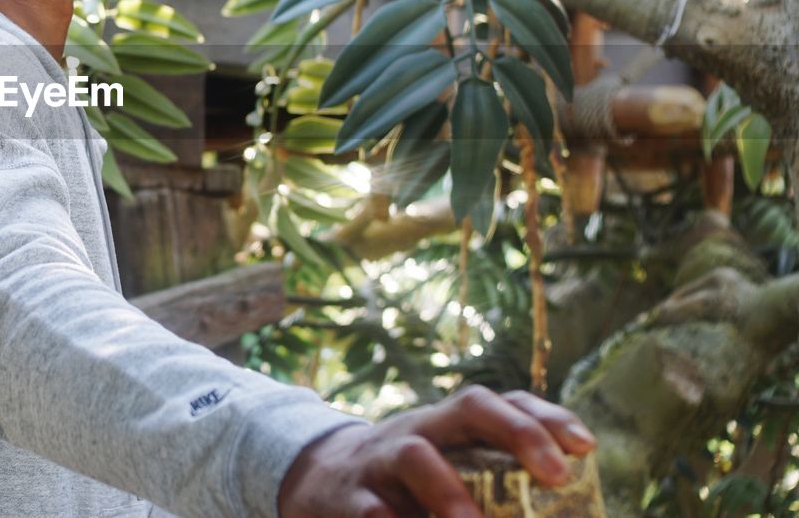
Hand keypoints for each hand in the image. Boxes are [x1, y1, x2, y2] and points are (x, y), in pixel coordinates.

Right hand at [277, 386, 596, 517]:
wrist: (322, 479)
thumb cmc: (407, 480)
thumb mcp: (448, 463)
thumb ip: (494, 471)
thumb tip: (568, 500)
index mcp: (450, 424)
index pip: (503, 401)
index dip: (546, 417)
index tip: (585, 446)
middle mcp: (421, 429)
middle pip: (469, 407)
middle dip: (517, 432)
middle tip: (555, 475)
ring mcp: (382, 460)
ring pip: (416, 456)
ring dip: (450, 491)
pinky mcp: (352, 497)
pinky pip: (371, 510)